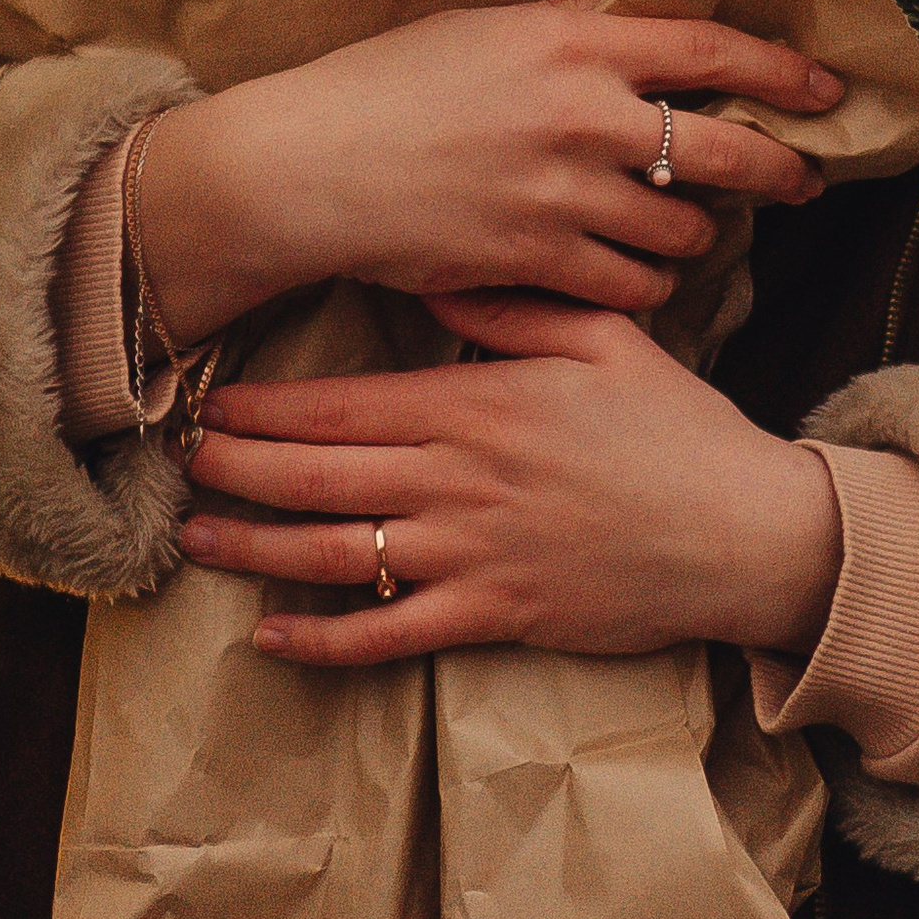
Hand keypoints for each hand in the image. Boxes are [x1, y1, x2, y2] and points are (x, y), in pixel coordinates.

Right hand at [137, 0, 843, 346]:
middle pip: (723, 153)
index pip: (708, 49)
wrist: (310, 167)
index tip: (827, 86)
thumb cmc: (390, 82)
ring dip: (700, 237)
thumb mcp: (488, 23)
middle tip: (800, 180)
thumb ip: (577, 4)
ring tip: (694, 230)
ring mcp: (563, 197)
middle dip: (779, 171)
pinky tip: (637, 273)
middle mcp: (584, 118)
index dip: (780, 69)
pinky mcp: (536, 264)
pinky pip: (629, 287)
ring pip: (682, 234)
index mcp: (575, 44)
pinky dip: (645, 284)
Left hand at [176, 294, 843, 671]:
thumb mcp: (604, 335)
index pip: (347, 407)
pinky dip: (323, 641)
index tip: (214, 405)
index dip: (270, 411)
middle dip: (239, 470)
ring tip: (198, 538)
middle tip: (180, 461)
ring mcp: (473, 555)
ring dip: (257, 549)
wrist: (738, 531)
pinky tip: (274, 637)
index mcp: (481, 403)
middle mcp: (462, 480)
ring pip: (338, 556)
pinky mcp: (494, 618)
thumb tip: (437, 277)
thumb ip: (516, 303)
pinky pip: (388, 635)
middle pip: (321, 479)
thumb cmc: (674, 426)